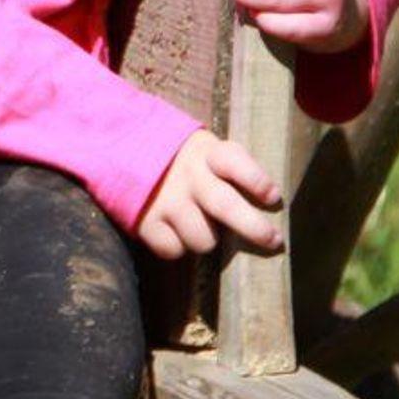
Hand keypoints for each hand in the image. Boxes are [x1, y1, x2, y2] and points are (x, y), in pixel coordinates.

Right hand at [136, 129, 281, 260]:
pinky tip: (178, 232)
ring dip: (209, 239)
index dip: (256, 181)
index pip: (234, 163)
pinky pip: (173, 250)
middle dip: (254, 228)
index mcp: (207, 153)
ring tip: (204, 227)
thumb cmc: (183, 158)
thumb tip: (270, 202)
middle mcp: (187, 176)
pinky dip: (179, 247)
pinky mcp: (145, 221)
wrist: (126, 148)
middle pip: (225, 207)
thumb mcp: (207, 149)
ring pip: (203, 239)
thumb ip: (233, 167)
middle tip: (273, 241)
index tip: (273, 197)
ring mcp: (165, 200)